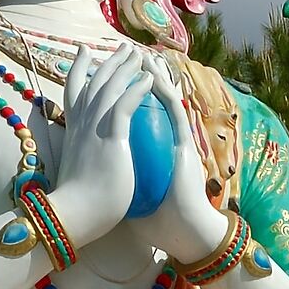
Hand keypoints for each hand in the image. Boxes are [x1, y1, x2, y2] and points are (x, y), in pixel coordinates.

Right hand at [46, 47, 156, 244]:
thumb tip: (88, 161)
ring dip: (124, 67)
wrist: (73, 216)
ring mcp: (93, 130)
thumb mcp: (80, 173)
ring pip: (109, 87)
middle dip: (108, 61)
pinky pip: (123, 106)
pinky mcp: (109, 139)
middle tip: (123, 46)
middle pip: (94, 82)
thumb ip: (84, 159)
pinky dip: (136, 89)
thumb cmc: (79, 204)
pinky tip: (148, 78)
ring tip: (138, 53)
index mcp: (73, 132)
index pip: (74, 92)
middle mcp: (80, 125)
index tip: (84, 52)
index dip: (79, 69)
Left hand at [131, 59, 233, 262]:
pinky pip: (172, 108)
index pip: (139, 122)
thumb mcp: (133, 201)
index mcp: (156, 156)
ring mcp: (177, 140)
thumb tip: (105, 185)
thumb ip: (122, 186)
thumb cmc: (160, 224)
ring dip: (152, 74)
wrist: (183, 233)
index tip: (111, 85)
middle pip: (152, 104)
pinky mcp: (183, 143)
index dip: (127, 102)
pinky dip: (162, 88)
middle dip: (138, 79)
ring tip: (141, 55)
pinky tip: (152, 72)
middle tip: (125, 58)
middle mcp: (168, 143)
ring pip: (164, 99)